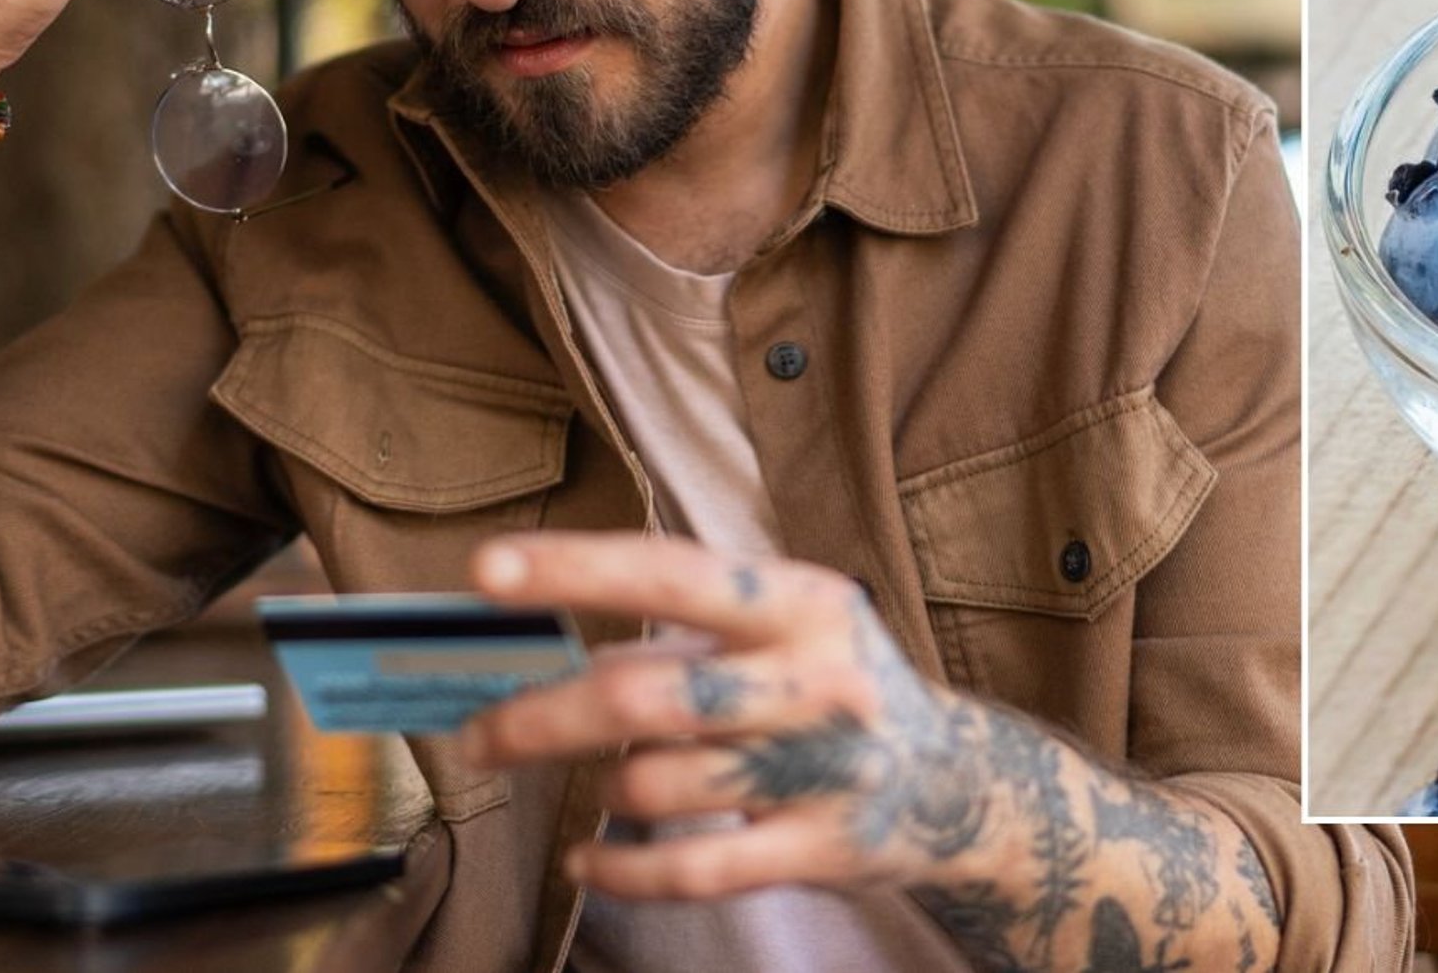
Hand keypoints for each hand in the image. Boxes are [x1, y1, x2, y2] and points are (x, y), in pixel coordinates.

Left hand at [460, 533, 1011, 898]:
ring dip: (602, 784)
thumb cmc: (835, 689)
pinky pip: (687, 869)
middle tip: (477, 735)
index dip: (576, 568)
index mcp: (804, 602)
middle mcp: (819, 679)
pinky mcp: (819, 849)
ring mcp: (823, 768)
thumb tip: (542, 648)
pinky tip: (588, 858)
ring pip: (654, 783)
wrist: (960, 784)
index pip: (674, 573)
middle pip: (643, 695)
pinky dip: (618, 868)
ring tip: (604, 778)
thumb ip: (683, 637)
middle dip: (538, 717)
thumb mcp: (784, 633)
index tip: (488, 571)